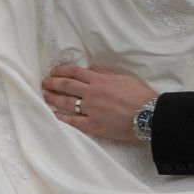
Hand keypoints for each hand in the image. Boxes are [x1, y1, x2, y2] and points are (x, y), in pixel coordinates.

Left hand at [41, 62, 156, 143]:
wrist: (148, 116)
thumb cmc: (140, 96)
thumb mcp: (124, 78)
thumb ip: (105, 72)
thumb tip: (90, 67)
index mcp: (99, 80)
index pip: (74, 72)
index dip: (60, 70)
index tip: (53, 72)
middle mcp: (92, 93)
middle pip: (66, 85)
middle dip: (52, 83)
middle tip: (44, 83)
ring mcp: (91, 110)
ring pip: (66, 102)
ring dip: (53, 98)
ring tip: (45, 96)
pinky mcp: (93, 125)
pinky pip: (73, 121)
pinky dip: (62, 117)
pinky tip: (54, 114)